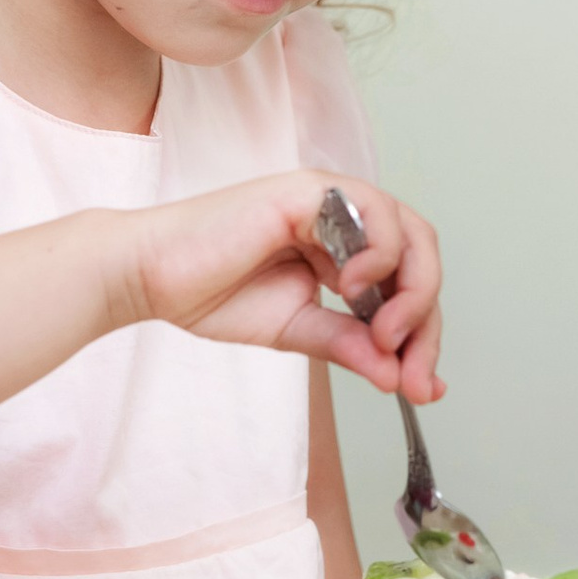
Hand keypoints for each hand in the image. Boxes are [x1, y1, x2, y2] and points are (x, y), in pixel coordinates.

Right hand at [115, 171, 444, 399]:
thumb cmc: (210, 293)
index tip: (424, 388)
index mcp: (343, 250)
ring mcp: (329, 201)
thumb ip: (348, 346)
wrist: (151, 278)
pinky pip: (373, 212)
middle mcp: (344, 220)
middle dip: (426, 321)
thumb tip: (397, 378)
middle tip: (413, 372)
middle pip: (422, 257)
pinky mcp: (309, 190)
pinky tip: (351, 289)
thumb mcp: (296, 331)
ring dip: (412, 292)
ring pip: (411, 234)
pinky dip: (379, 254)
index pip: (407, 286)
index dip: (424, 337)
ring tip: (384, 334)